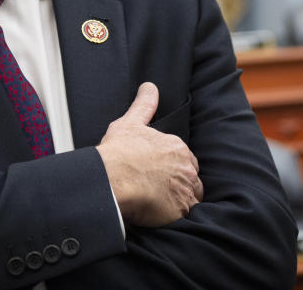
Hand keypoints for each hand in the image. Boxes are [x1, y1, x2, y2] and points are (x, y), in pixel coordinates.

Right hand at [95, 82, 202, 226]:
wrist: (112, 179)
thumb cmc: (119, 152)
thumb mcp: (130, 123)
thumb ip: (144, 105)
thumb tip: (150, 87)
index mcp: (177, 147)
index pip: (182, 159)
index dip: (170, 167)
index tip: (155, 172)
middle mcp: (186, 167)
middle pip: (189, 178)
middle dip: (177, 183)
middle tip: (155, 189)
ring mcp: (186, 189)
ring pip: (190, 197)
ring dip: (179, 200)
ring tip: (157, 204)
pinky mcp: (181, 210)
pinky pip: (186, 215)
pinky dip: (176, 215)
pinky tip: (160, 214)